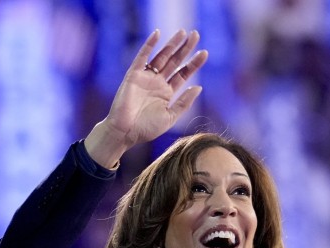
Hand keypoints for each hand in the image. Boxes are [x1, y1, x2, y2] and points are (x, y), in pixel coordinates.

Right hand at [85, 29, 207, 166]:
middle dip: (185, 49)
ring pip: (161, 56)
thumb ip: (184, 102)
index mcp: (167, 93)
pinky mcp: (133, 75)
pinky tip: (157, 34)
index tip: (204, 53)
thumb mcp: (170, 117)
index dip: (193, 64)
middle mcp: (157, 83)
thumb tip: (199, 87)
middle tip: (196, 34)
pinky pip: (142, 57)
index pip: (183, 74)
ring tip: (183, 32)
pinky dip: (149, 45)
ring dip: (171, 44)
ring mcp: (146, 77)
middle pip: (174, 62)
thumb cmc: (146, 129)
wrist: (124, 133)